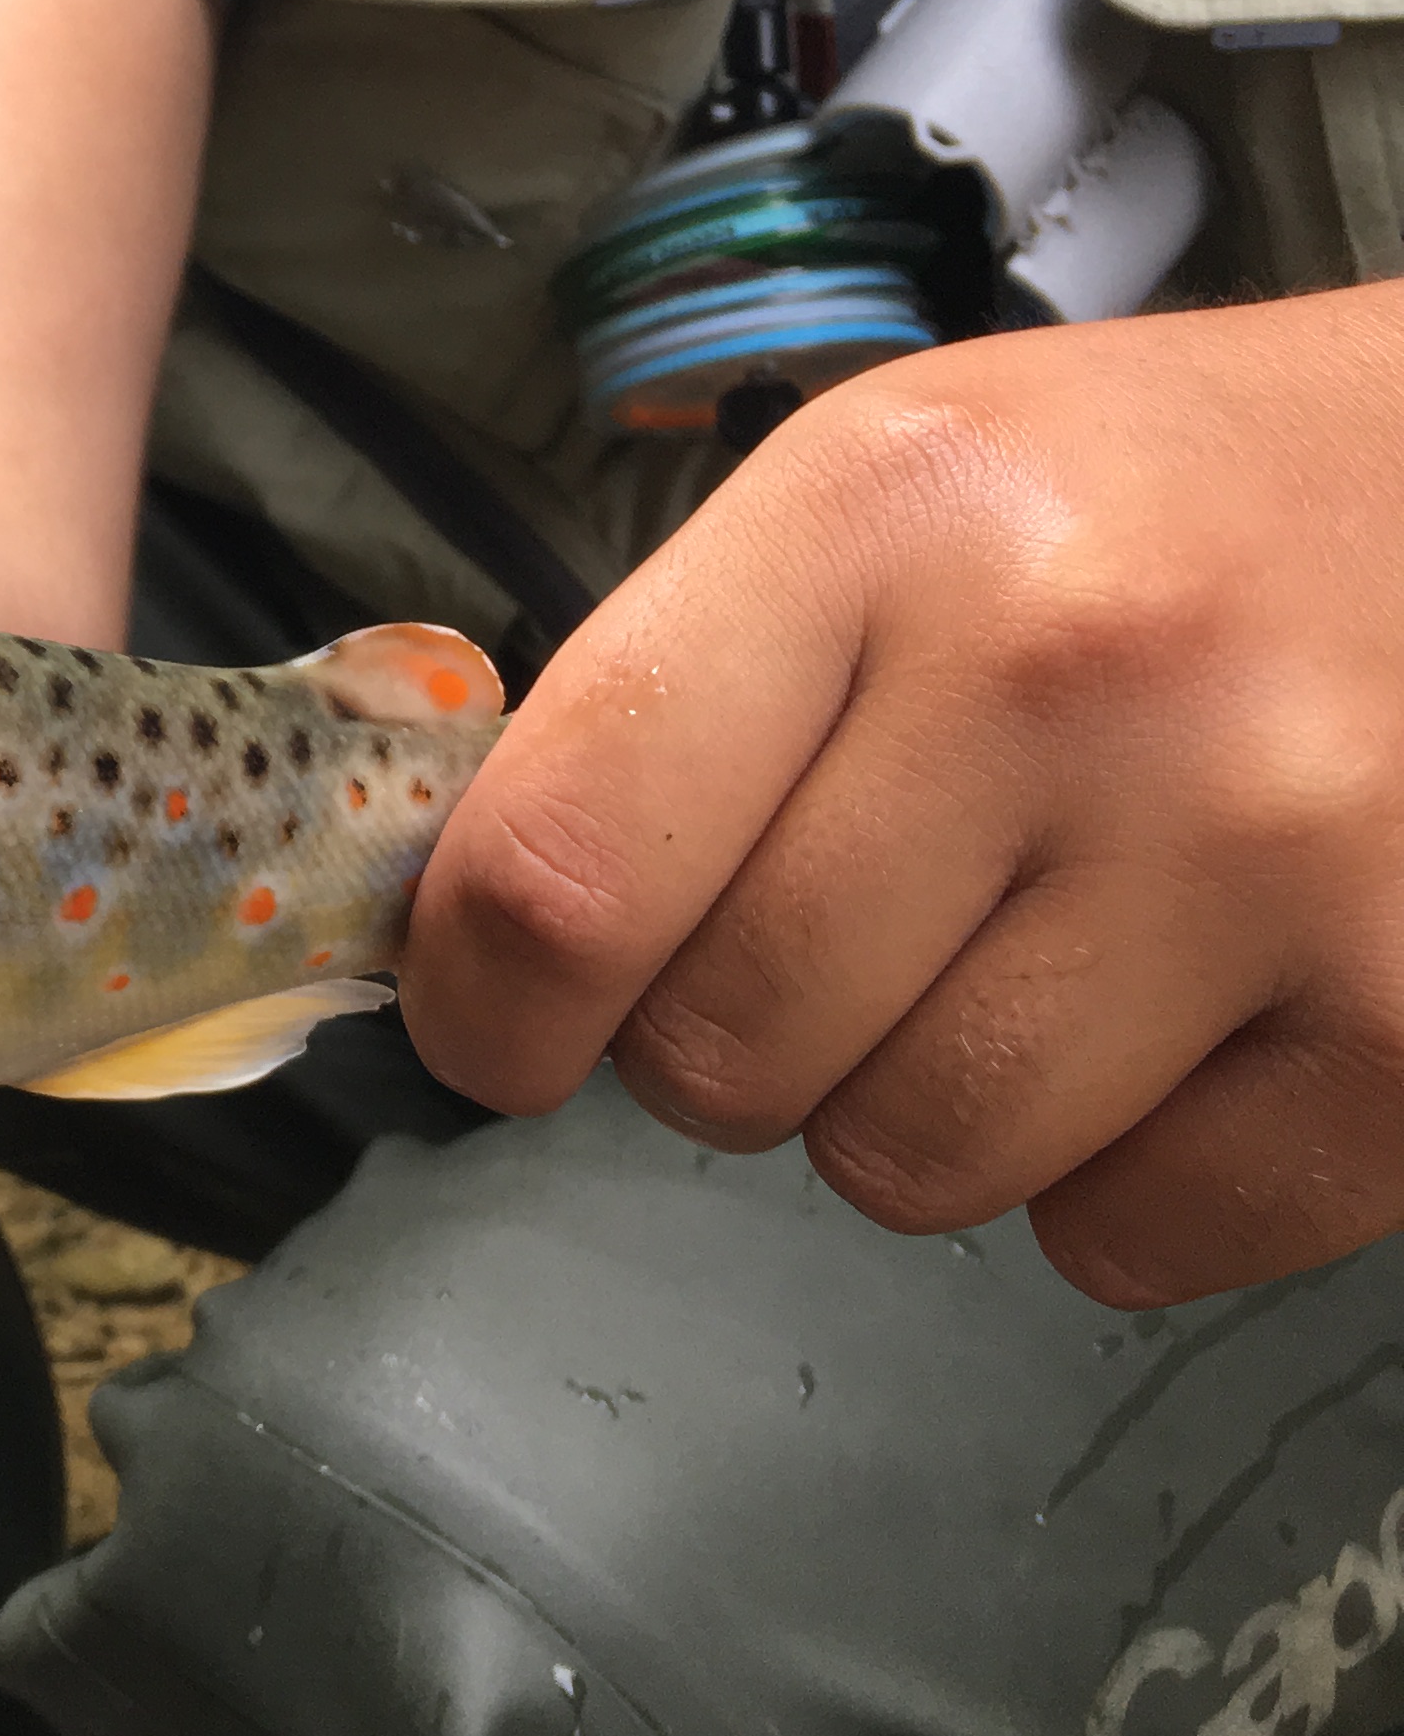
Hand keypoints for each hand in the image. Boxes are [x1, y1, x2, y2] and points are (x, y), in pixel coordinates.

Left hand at [405, 288, 1403, 1309]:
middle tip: (844, 930)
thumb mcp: (885, 494)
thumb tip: (469, 934)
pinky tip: (1179, 1019)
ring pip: (913, 1166)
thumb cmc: (1157, 504)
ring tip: (1026, 951)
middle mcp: (1068, 668)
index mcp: (885, 514)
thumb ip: (665, 696)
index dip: (485, 1000)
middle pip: (726, 1048)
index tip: (496, 1031)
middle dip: (732, 1033)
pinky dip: (1121, 1179)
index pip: (568, 864)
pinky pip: (1129, 1241)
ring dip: (920, 1108)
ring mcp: (1266, 848)